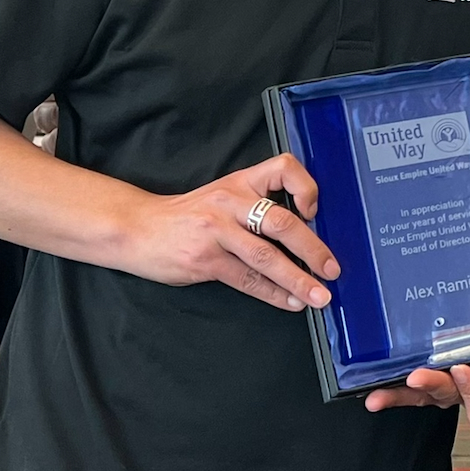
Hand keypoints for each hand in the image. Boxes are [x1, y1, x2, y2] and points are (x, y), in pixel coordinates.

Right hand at [122, 153, 337, 312]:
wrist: (137, 227)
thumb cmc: (188, 216)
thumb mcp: (222, 196)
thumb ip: (256, 207)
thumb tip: (303, 235)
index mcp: (241, 182)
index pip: (283, 168)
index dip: (306, 187)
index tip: (314, 210)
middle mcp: (231, 202)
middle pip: (282, 222)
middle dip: (313, 250)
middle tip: (333, 270)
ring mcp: (217, 232)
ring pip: (267, 257)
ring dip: (298, 280)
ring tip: (319, 296)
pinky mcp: (205, 260)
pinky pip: (247, 279)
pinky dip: (272, 293)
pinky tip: (289, 302)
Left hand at [364, 347, 469, 426]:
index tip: (464, 368)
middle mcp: (462, 389)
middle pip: (444, 397)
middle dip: (430, 387)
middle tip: (419, 375)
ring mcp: (440, 380)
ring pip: (418, 395)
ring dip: (398, 394)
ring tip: (379, 394)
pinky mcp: (422, 368)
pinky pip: (403, 383)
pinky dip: (387, 384)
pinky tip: (369, 383)